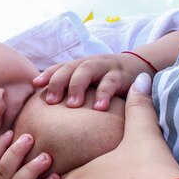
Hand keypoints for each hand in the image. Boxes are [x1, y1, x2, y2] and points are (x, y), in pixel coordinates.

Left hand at [33, 53, 153, 109]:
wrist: (142, 68)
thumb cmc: (108, 82)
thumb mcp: (90, 84)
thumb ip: (72, 93)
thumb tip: (47, 114)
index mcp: (80, 66)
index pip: (60, 67)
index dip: (48, 74)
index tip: (35, 85)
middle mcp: (91, 64)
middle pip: (70, 68)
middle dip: (59, 82)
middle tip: (51, 101)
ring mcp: (106, 67)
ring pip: (87, 70)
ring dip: (77, 86)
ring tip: (72, 105)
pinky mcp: (123, 76)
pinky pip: (111, 83)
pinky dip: (104, 94)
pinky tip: (98, 108)